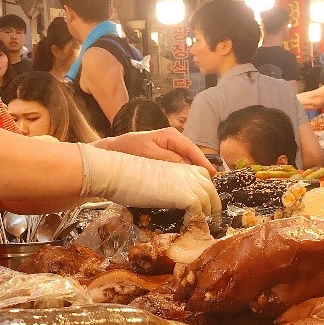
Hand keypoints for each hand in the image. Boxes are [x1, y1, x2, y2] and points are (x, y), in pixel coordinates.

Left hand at [96, 128, 215, 175]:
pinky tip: (187, 185)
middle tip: (209, 186)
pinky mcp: (164, 158)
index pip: (192, 150)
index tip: (212, 174)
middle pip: (192, 156)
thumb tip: (187, 167)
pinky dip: (183, 175)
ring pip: (186, 162)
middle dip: (200, 169)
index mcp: (171, 136)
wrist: (111, 154)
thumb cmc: (128, 151)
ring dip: (192, 174)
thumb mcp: (149, 154)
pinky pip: (178, 166)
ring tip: (202, 187)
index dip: (203, 163)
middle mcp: (172, 141)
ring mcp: (168, 149)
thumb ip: (169, 159)